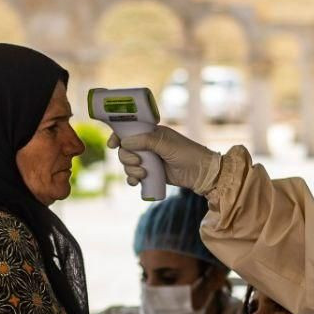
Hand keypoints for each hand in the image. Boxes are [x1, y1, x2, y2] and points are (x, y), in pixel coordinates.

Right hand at [108, 126, 222, 194]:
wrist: (200, 173)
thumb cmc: (187, 153)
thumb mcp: (166, 144)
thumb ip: (146, 141)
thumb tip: (124, 142)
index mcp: (151, 133)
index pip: (129, 131)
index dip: (118, 136)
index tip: (112, 144)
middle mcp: (147, 145)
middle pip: (125, 149)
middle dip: (126, 157)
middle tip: (138, 162)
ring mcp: (148, 160)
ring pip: (128, 164)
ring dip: (130, 169)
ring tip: (142, 174)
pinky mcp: (150, 174)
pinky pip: (134, 176)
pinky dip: (132, 179)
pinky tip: (136, 182)